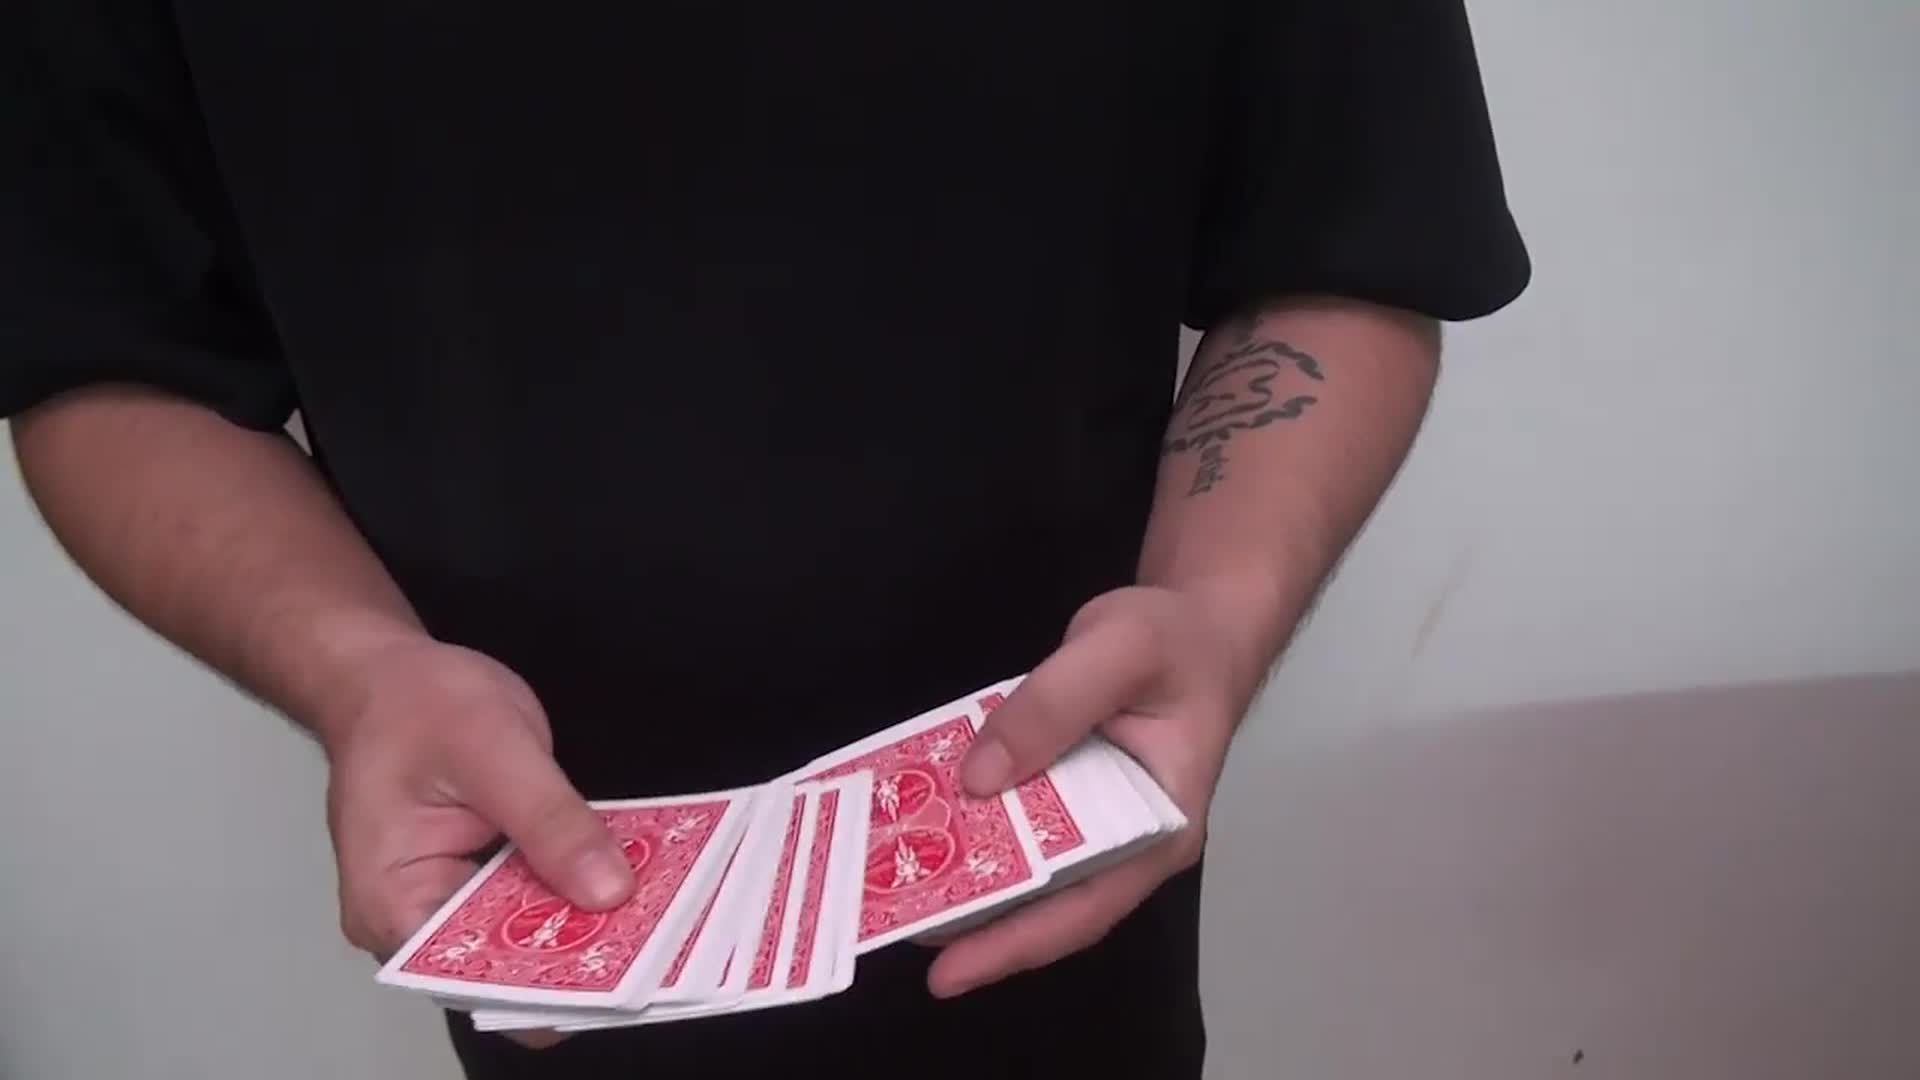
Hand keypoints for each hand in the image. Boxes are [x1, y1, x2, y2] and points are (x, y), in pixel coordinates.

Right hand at [319, 637, 631, 1048]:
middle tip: (669, 936)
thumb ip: (549, 821)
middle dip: (585, 949)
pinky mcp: (486, 880)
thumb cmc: (414, 705)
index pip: (476, 977)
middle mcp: (419, 923)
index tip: (627, 968)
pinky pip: (539, 896)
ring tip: (670, 912)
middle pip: (509, 963)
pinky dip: (582, 886)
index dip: (553, 981)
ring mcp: (454, 903)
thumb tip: (609, 892)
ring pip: (531, 932)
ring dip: (592, 919)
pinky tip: (642, 880)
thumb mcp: (492, 749)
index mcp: (392, 906)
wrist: (390, 675)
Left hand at [928, 585, 1258, 996]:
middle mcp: (1126, 842)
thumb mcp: (1120, 651)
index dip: (1014, 944)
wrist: (1196, 622)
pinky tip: (922, 819)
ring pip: (1023, 864)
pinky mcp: (1064, 794)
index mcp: (1159, 828)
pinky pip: (1014, 819)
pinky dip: (970, 822)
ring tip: (889, 884)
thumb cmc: (1176, 642)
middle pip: (1044, 899)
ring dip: (961, 872)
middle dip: (970, 917)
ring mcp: (1093, 821)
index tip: (946, 973)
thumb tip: (977, 777)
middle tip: (891, 924)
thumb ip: (1052, 706)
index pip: (1084, 907)